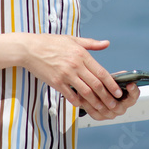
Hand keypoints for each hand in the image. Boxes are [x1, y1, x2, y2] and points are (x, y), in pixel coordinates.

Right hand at [19, 35, 135, 119]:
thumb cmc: (51, 43)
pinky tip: (82, 105)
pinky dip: (77, 101)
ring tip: (101, 108)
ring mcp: (65, 75)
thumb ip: (91, 43)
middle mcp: (75, 65)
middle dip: (106, 96)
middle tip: (114, 104)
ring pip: (85, 92)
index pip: (101, 72)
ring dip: (95, 102)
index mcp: (81, 54)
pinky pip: (70, 95)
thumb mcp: (73, 40)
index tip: (118, 91)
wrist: (30, 49)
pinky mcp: (56, 82)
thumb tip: (106, 43)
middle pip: (96, 84)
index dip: (111, 84)